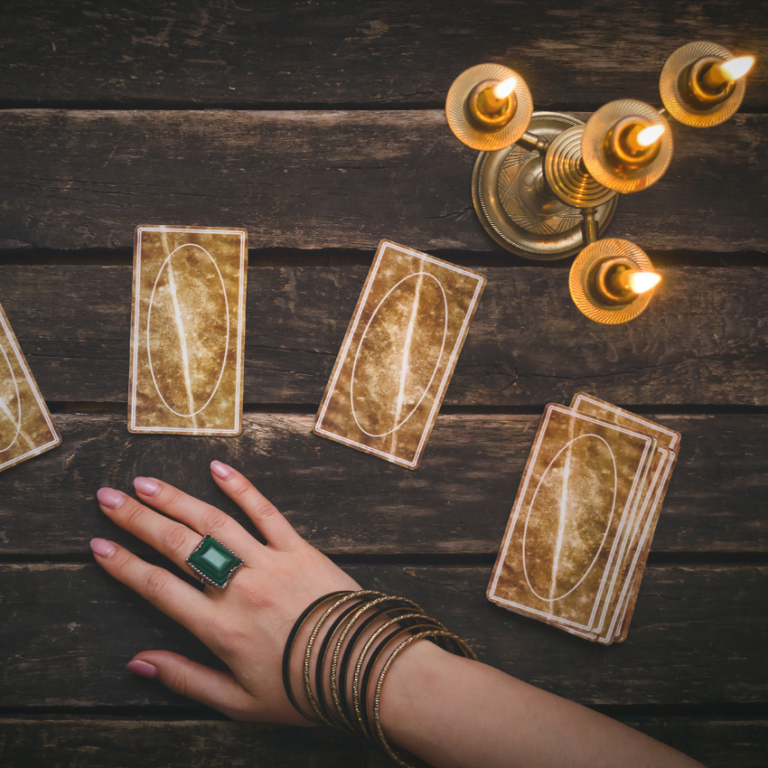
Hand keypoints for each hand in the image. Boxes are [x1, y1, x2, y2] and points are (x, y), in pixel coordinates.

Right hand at [91, 460, 360, 724]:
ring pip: (214, 522)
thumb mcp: (238, 702)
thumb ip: (185, 679)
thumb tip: (137, 663)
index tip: (98, 546)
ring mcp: (269, 562)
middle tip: (108, 498)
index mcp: (218, 627)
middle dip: (138, 520)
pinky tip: (217, 468)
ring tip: (146, 482)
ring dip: (177, 499)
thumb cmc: (300, 689)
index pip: (157, 588)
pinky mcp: (298, 548)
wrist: (362, 667)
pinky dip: (241, 488)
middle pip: (178, 545)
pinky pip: (266, 512)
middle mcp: (237, 587)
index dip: (123, 565)